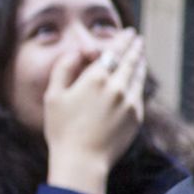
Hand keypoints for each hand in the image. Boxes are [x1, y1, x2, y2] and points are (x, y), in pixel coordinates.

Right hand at [42, 31, 146, 193]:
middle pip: (131, 61)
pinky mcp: (137, 116)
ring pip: (138, 77)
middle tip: (138, 39)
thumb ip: (64, 69)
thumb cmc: (62, 129)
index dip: (123, 40)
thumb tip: (76, 52)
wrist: (82, 160)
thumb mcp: (53, 96)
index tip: (130, 33)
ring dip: (140, 63)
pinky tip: (136, 81)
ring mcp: (130, 102)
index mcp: (96, 78)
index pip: (114, 52)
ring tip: (140, 56)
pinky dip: (138, 83)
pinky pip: (139, 94)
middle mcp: (117, 87)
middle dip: (135, 48)